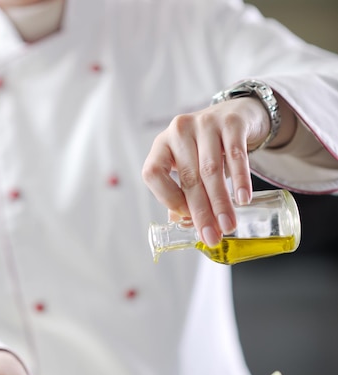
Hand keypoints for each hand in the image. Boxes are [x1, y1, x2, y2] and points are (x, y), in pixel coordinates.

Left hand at [142, 97, 272, 246]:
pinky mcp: (231, 122)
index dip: (168, 199)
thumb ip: (184, 194)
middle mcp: (179, 131)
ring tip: (228, 225)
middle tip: (212, 237)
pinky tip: (242, 199)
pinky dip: (239, 180)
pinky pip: (236, 155)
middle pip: (188, 178)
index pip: (153, 174)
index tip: (187, 219)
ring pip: (211, 170)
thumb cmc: (207, 149)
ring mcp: (205, 123)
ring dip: (220, 202)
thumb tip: (185, 225)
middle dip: (201, 212)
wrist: (236, 114)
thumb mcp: (190, 167)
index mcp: (162, 145)